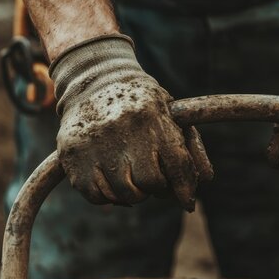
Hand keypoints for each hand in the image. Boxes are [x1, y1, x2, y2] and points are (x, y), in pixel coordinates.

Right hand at [51, 35, 212, 210]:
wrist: (94, 78)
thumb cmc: (140, 101)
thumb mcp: (169, 112)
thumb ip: (191, 144)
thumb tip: (205, 180)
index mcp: (151, 116)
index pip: (177, 165)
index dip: (185, 187)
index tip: (187, 200)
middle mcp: (123, 130)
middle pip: (150, 184)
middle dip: (155, 187)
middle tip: (151, 177)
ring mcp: (94, 144)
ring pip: (124, 195)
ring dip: (132, 192)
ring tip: (130, 175)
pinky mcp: (72, 156)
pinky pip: (97, 197)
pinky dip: (108, 195)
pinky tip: (110, 178)